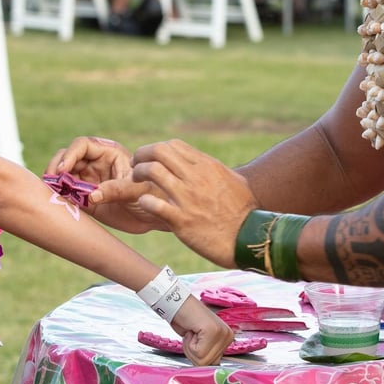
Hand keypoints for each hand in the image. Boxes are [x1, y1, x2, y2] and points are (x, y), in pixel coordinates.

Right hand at [46, 136, 162, 231]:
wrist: (156, 217)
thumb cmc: (153, 195)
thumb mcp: (137, 190)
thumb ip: (116, 190)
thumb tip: (92, 195)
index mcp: (108, 153)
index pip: (82, 145)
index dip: (70, 155)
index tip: (63, 170)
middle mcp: (95, 163)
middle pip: (67, 157)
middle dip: (56, 167)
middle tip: (51, 182)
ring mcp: (88, 180)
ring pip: (63, 175)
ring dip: (54, 182)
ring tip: (51, 193)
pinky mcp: (84, 198)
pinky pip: (65, 194)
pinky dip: (57, 197)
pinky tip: (56, 203)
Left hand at [132, 139, 258, 266]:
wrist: (249, 238)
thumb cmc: (244, 210)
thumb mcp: (233, 180)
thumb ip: (215, 170)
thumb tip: (204, 165)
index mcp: (207, 166)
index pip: (173, 145)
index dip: (156, 148)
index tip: (149, 158)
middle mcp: (196, 177)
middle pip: (159, 151)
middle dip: (141, 155)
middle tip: (134, 165)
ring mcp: (187, 198)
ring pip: (152, 171)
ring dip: (138, 174)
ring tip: (134, 182)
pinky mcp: (181, 220)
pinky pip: (153, 203)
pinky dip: (144, 200)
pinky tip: (145, 203)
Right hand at [170, 295, 233, 365]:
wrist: (176, 303)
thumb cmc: (186, 321)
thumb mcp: (201, 342)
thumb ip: (209, 354)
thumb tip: (210, 371)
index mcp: (228, 338)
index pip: (214, 365)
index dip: (199, 357)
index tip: (196, 340)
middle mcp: (228, 335)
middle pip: (208, 364)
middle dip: (194, 353)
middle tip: (193, 334)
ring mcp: (221, 332)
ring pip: (203, 361)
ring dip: (191, 348)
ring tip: (192, 332)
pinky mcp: (212, 330)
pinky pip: (198, 353)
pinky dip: (188, 344)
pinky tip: (191, 329)